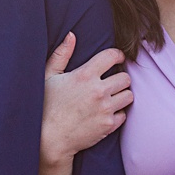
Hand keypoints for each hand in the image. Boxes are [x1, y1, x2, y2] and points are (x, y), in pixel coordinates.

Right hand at [41, 33, 130, 161]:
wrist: (49, 139)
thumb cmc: (46, 106)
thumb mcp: (48, 77)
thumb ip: (62, 55)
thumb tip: (71, 35)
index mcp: (84, 75)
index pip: (112, 56)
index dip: (117, 55)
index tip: (116, 59)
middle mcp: (98, 90)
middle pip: (126, 77)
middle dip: (120, 78)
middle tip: (111, 83)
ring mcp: (105, 108)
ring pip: (129, 95)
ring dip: (121, 95)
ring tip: (110, 97)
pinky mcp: (108, 125)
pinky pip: (124, 114)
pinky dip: (117, 114)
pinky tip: (106, 113)